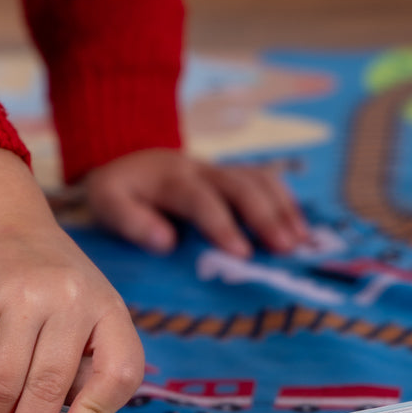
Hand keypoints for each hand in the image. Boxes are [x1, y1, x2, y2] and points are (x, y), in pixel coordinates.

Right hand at [0, 147, 144, 412]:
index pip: (119, 367)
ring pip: (4, 381)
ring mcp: (21, 297)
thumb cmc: (55, 288)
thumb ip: (92, 367)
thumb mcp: (92, 314)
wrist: (2, 229)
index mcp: (108, 309)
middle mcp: (69, 300)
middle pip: (49, 385)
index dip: (99, 411)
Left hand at [81, 149, 306, 257]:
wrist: (127, 158)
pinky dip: (288, 203)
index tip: (243, 254)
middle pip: (240, 186)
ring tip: (302, 243)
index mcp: (170, 177)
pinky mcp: (233, 175)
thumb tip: (165, 242)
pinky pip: (267, 181)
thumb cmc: (119, 190)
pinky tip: (303, 230)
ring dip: (283, 210)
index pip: (200, 199)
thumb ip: (131, 221)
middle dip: (265, 217)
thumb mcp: (107, 202)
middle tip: (286, 249)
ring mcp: (221, 169)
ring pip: (260, 180)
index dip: (222, 225)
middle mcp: (201, 168)